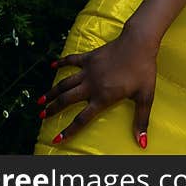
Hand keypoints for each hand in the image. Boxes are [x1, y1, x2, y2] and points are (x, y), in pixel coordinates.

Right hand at [37, 26, 158, 148]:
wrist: (139, 43)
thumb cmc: (143, 70)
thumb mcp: (145, 97)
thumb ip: (141, 120)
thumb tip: (142, 143)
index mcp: (103, 97)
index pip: (82, 119)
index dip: (69, 130)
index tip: (56, 139)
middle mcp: (91, 85)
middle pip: (67, 100)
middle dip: (53, 109)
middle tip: (41, 116)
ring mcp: (88, 70)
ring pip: (65, 83)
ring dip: (51, 92)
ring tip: (40, 100)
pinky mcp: (89, 57)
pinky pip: (71, 60)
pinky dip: (61, 62)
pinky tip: (52, 65)